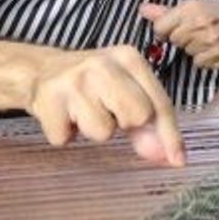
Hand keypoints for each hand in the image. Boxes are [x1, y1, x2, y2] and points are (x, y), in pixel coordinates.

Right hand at [27, 45, 185, 165]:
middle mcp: (102, 64)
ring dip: (92, 131)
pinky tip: (62, 116)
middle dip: (123, 124)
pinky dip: (65, 135)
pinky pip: (68, 139)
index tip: (178, 161)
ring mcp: (73, 80)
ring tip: (81, 112)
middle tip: (105, 111)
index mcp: (128, 58)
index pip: (158, 103)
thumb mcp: (124, 93)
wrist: (40, 71)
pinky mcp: (48, 99)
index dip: (170, 136)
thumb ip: (149, 124)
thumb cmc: (92, 85)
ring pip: (102, 132)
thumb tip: (170, 158)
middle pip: (137, 117)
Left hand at [139, 0, 218, 69]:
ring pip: (187, 52)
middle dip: (183, 37)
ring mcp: (212, 40)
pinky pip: (199, 62)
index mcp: (193, 6)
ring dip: (195, 48)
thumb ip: (167, 11)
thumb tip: (142, 9)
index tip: (173, 28)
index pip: (161, 27)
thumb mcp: (197, 5)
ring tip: (210, 38)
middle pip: (174, 40)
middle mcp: (202, 22)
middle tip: (198, 31)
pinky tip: (216, 49)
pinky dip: (205, 59)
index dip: (165, 29)